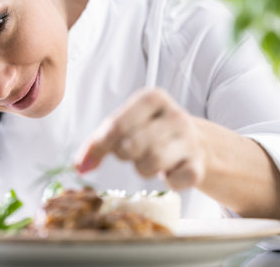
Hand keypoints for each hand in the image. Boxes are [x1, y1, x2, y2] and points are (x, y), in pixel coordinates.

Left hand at [75, 88, 206, 189]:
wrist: (197, 143)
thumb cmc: (151, 132)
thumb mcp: (125, 126)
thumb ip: (98, 142)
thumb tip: (80, 166)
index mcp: (153, 98)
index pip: (117, 125)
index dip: (100, 146)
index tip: (88, 160)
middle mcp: (175, 115)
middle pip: (131, 145)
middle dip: (124, 155)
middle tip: (131, 152)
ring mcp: (190, 139)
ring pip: (151, 163)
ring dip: (143, 169)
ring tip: (149, 161)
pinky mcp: (199, 165)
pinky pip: (174, 181)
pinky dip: (167, 182)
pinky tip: (170, 171)